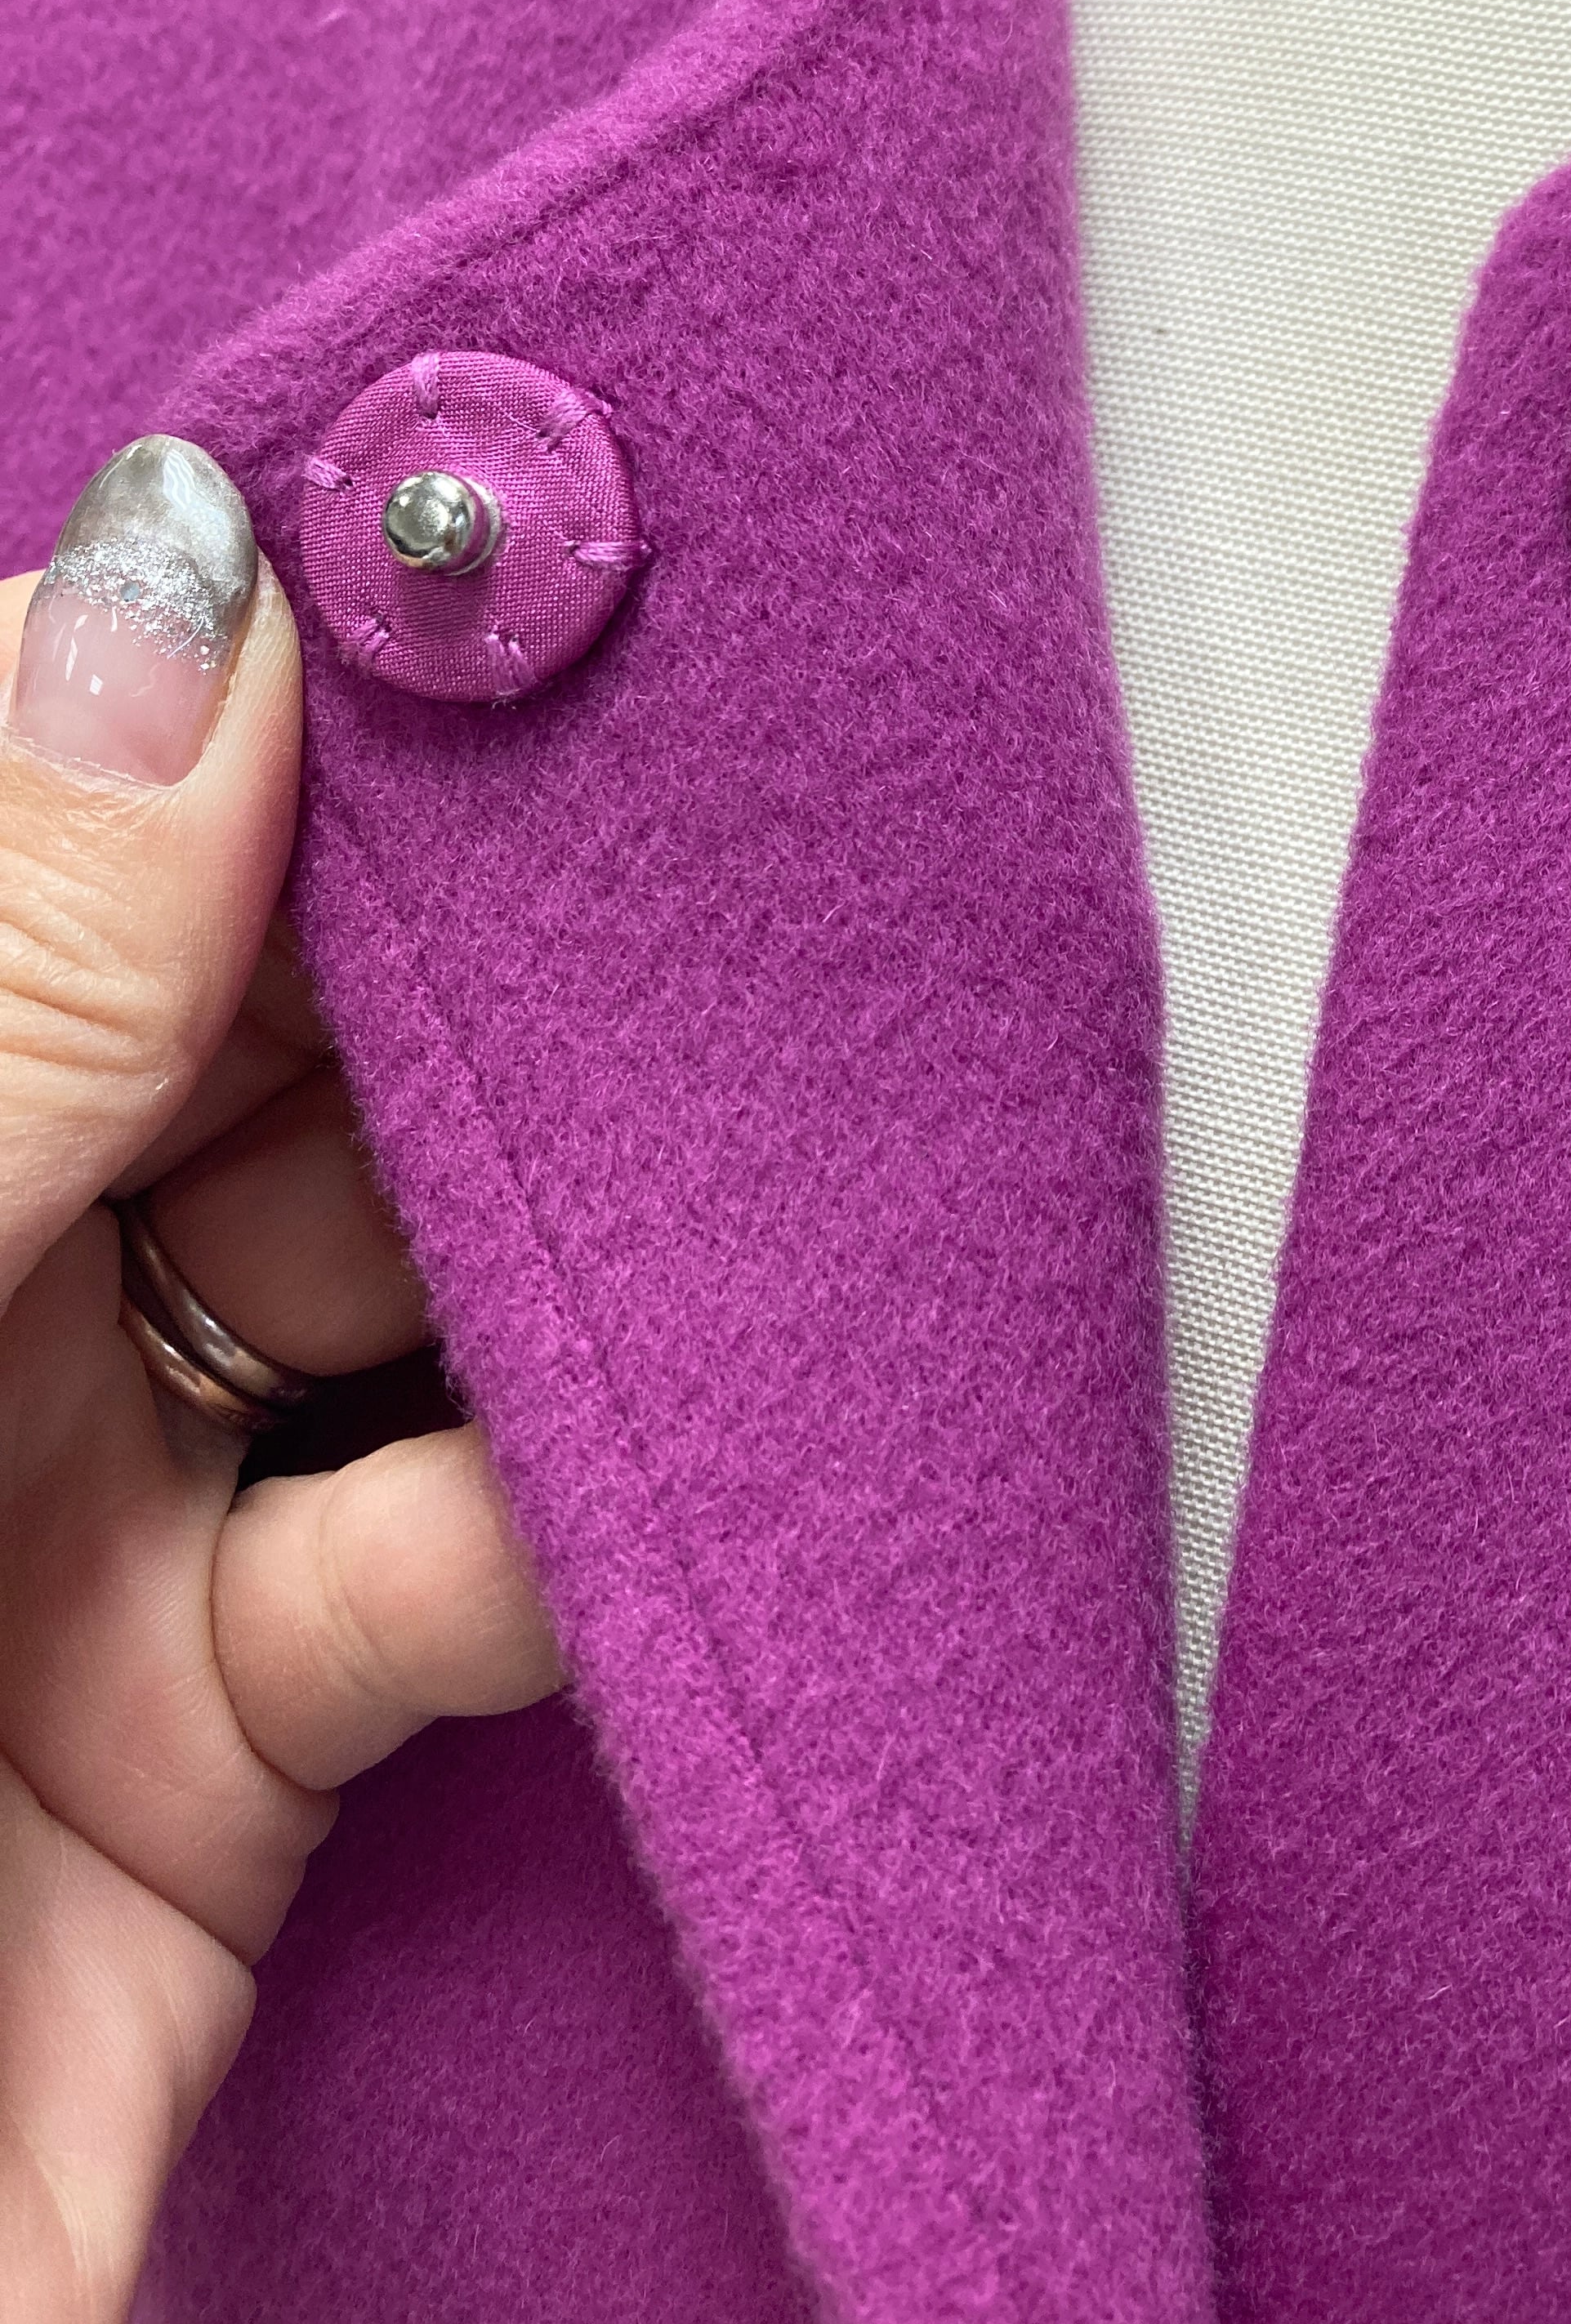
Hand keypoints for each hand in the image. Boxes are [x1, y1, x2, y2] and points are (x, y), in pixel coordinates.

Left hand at [0, 440, 564, 2323]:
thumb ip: (6, 993)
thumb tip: (191, 583)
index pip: (53, 833)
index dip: (247, 694)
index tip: (483, 563)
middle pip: (238, 1044)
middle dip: (453, 952)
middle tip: (698, 811)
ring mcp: (53, 1525)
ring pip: (386, 1280)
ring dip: (561, 1224)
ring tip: (744, 1115)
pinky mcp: (211, 1761)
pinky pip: (454, 1565)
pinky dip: (584, 1516)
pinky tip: (679, 1452)